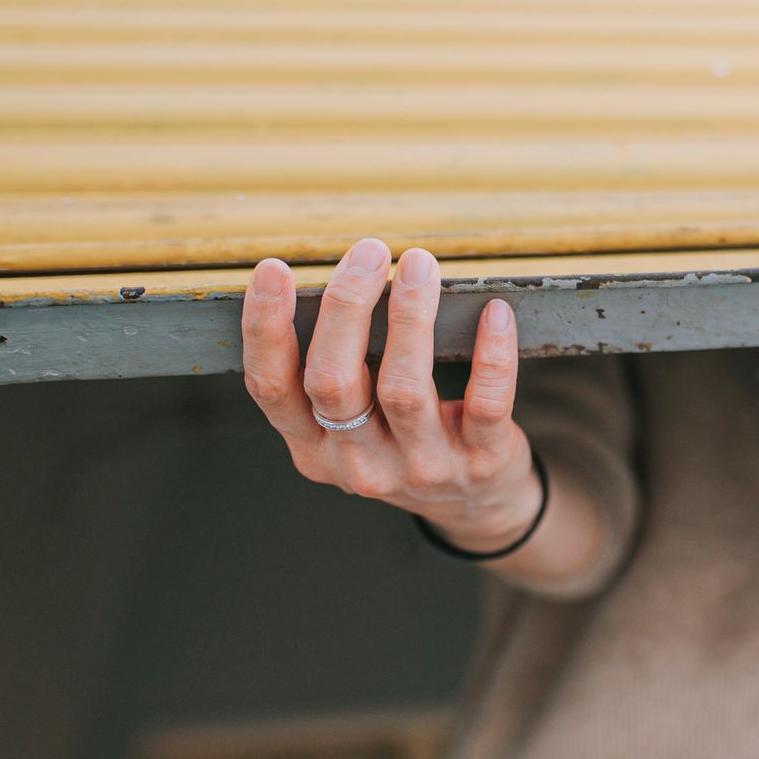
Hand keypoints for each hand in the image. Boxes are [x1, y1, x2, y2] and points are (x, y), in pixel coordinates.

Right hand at [239, 238, 541, 550]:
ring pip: (403, 389)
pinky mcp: (479, 460)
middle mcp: (359, 462)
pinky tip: (493, 314)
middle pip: (333, 382)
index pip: (272, 388)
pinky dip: (491, 354)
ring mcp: (420, 466)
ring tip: (418, 265)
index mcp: (314, 447)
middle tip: (367, 252)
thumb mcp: (352, 425)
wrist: (476, 506)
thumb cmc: (405, 442)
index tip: (272, 270)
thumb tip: (337, 279)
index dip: (265, 329)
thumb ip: (336, 372)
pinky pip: (486, 402)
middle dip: (345, 308)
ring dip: (410, 318)